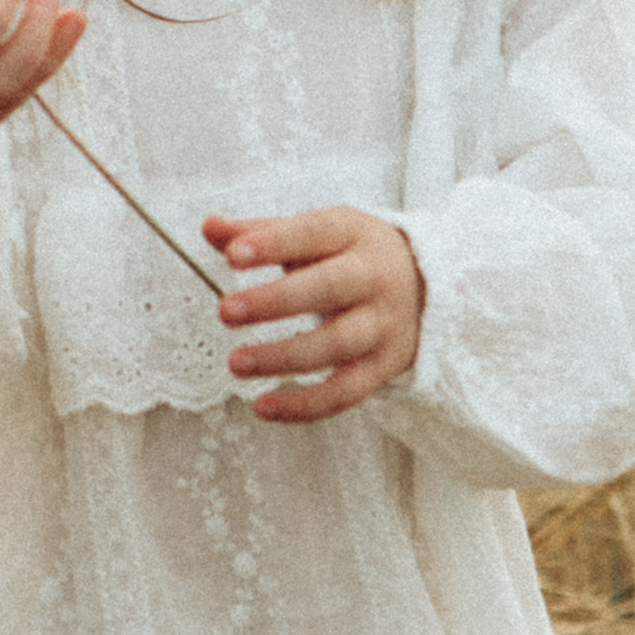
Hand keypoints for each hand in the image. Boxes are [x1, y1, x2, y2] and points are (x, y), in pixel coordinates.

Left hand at [204, 205, 423, 424]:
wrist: (425, 285)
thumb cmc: (349, 255)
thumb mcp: (315, 234)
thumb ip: (261, 233)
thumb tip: (210, 227)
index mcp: (352, 234)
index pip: (313, 234)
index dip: (273, 244)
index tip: (231, 256)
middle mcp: (373, 277)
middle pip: (328, 288)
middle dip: (275, 301)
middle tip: (225, 311)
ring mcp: (382, 325)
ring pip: (336, 345)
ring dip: (283, 357)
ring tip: (236, 363)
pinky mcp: (383, 366)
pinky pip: (345, 392)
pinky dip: (305, 405)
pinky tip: (263, 407)